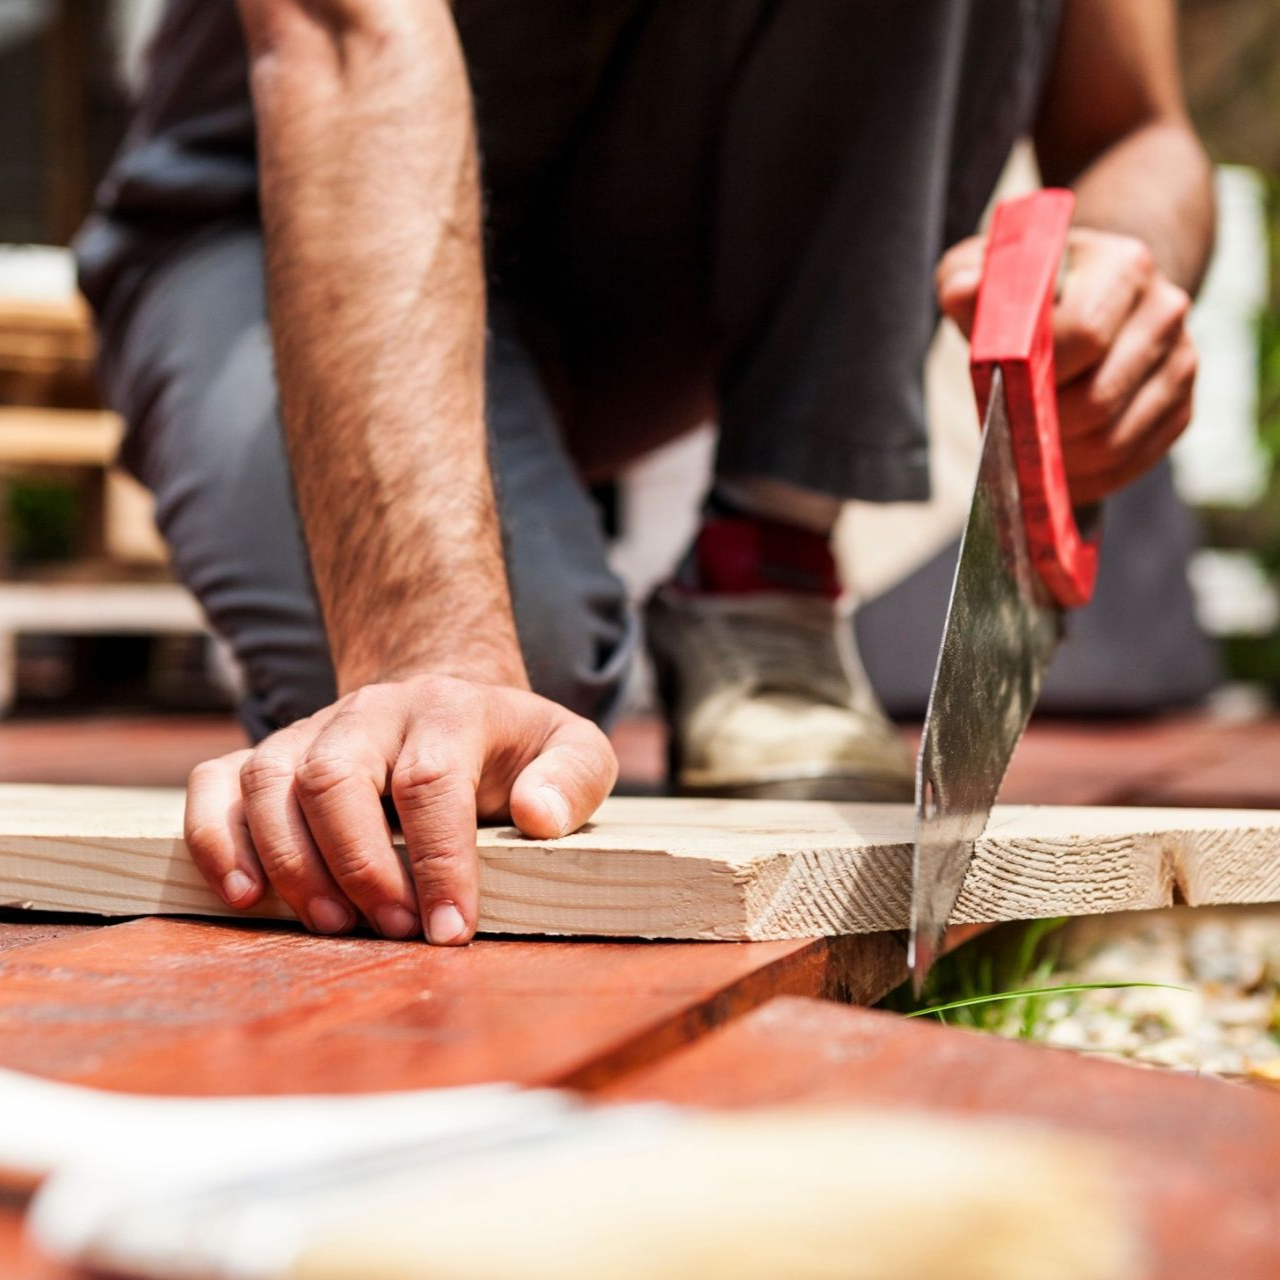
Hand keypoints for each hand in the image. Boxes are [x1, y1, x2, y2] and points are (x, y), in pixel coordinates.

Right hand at [184, 675, 617, 942]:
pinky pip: (215, 783)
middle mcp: (371, 711)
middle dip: (358, 864)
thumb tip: (540, 817)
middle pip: (335, 776)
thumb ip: (573, 777)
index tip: (450, 930)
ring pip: (271, 780)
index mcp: (448, 709)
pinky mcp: (271, 756)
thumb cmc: (513, 750)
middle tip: (389, 931)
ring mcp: (312, 730)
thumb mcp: (571, 750)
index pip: (429, 780)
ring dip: (289, 862)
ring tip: (328, 926)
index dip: (438, 859)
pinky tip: (241, 894)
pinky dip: (215, 837)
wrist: (449, 710)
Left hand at [937, 226, 1196, 504]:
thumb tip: (961, 292)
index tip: (1002, 386)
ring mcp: (1181, 362)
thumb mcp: (994, 276)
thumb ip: (969, 280)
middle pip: (1098, 399)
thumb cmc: (1029, 291)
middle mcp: (1165, 310)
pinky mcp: (1181, 408)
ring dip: (1060, 462)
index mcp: (1123, 266)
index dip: (1034, 373)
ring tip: (1024, 457)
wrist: (1087, 300)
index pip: (1083, 334)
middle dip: (1042, 428)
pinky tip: (1053, 471)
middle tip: (1006, 435)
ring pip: (1113, 441)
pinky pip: (1131, 464)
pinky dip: (1086, 479)